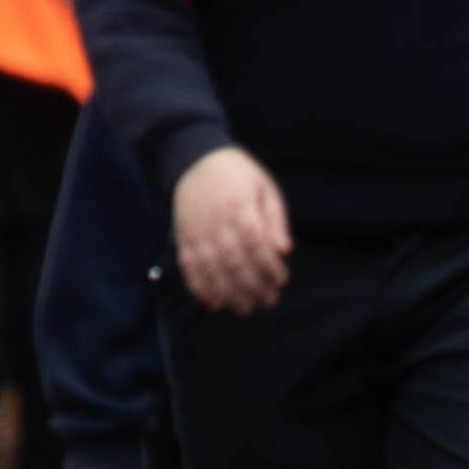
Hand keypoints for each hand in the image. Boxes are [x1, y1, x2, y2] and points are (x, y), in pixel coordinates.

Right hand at [171, 146, 292, 313]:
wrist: (195, 161)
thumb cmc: (238, 176)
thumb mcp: (264, 188)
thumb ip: (276, 220)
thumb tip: (285, 251)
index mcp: (239, 206)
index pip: (256, 243)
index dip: (269, 266)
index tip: (282, 279)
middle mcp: (216, 221)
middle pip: (234, 261)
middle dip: (253, 286)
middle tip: (268, 301)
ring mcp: (197, 232)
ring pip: (211, 269)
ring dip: (229, 294)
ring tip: (245, 308)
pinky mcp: (183, 239)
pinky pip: (189, 268)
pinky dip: (200, 288)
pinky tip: (215, 302)